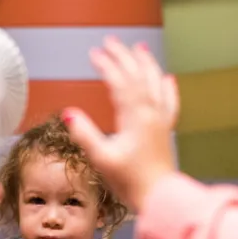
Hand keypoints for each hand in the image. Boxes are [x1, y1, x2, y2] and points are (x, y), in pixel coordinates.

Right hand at [64, 36, 178, 210]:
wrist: (160, 197)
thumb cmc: (131, 181)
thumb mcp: (101, 157)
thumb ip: (84, 134)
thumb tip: (68, 112)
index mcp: (134, 116)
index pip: (120, 81)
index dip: (106, 65)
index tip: (94, 53)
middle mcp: (150, 113)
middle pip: (137, 76)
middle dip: (123, 56)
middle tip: (111, 41)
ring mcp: (160, 120)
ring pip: (155, 83)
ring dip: (145, 64)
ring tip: (139, 48)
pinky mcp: (164, 130)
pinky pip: (169, 101)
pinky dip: (168, 87)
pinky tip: (167, 78)